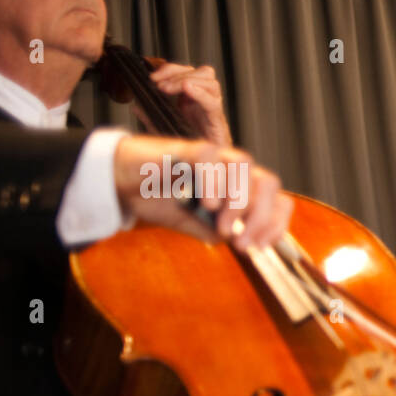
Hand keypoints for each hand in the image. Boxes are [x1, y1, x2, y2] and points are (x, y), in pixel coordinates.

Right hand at [113, 135, 290, 249]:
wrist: (118, 182)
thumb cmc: (157, 198)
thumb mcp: (189, 224)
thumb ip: (212, 231)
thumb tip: (233, 241)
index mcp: (239, 188)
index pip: (276, 199)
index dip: (277, 222)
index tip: (263, 247)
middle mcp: (230, 170)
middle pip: (268, 183)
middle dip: (261, 217)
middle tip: (242, 243)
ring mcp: (211, 157)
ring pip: (245, 165)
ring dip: (239, 200)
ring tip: (222, 226)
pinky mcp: (185, 148)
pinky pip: (209, 156)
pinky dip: (213, 180)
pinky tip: (205, 203)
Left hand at [139, 62, 233, 146]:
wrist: (205, 173)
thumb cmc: (189, 155)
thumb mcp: (164, 131)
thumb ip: (150, 117)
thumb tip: (136, 105)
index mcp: (194, 103)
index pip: (188, 73)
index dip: (171, 70)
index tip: (153, 77)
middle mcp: (205, 104)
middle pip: (202, 73)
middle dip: (179, 72)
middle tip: (160, 83)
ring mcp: (212, 113)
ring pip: (210, 82)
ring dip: (187, 80)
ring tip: (169, 89)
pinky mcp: (217, 125)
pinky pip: (213, 103)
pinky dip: (200, 93)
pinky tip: (187, 89)